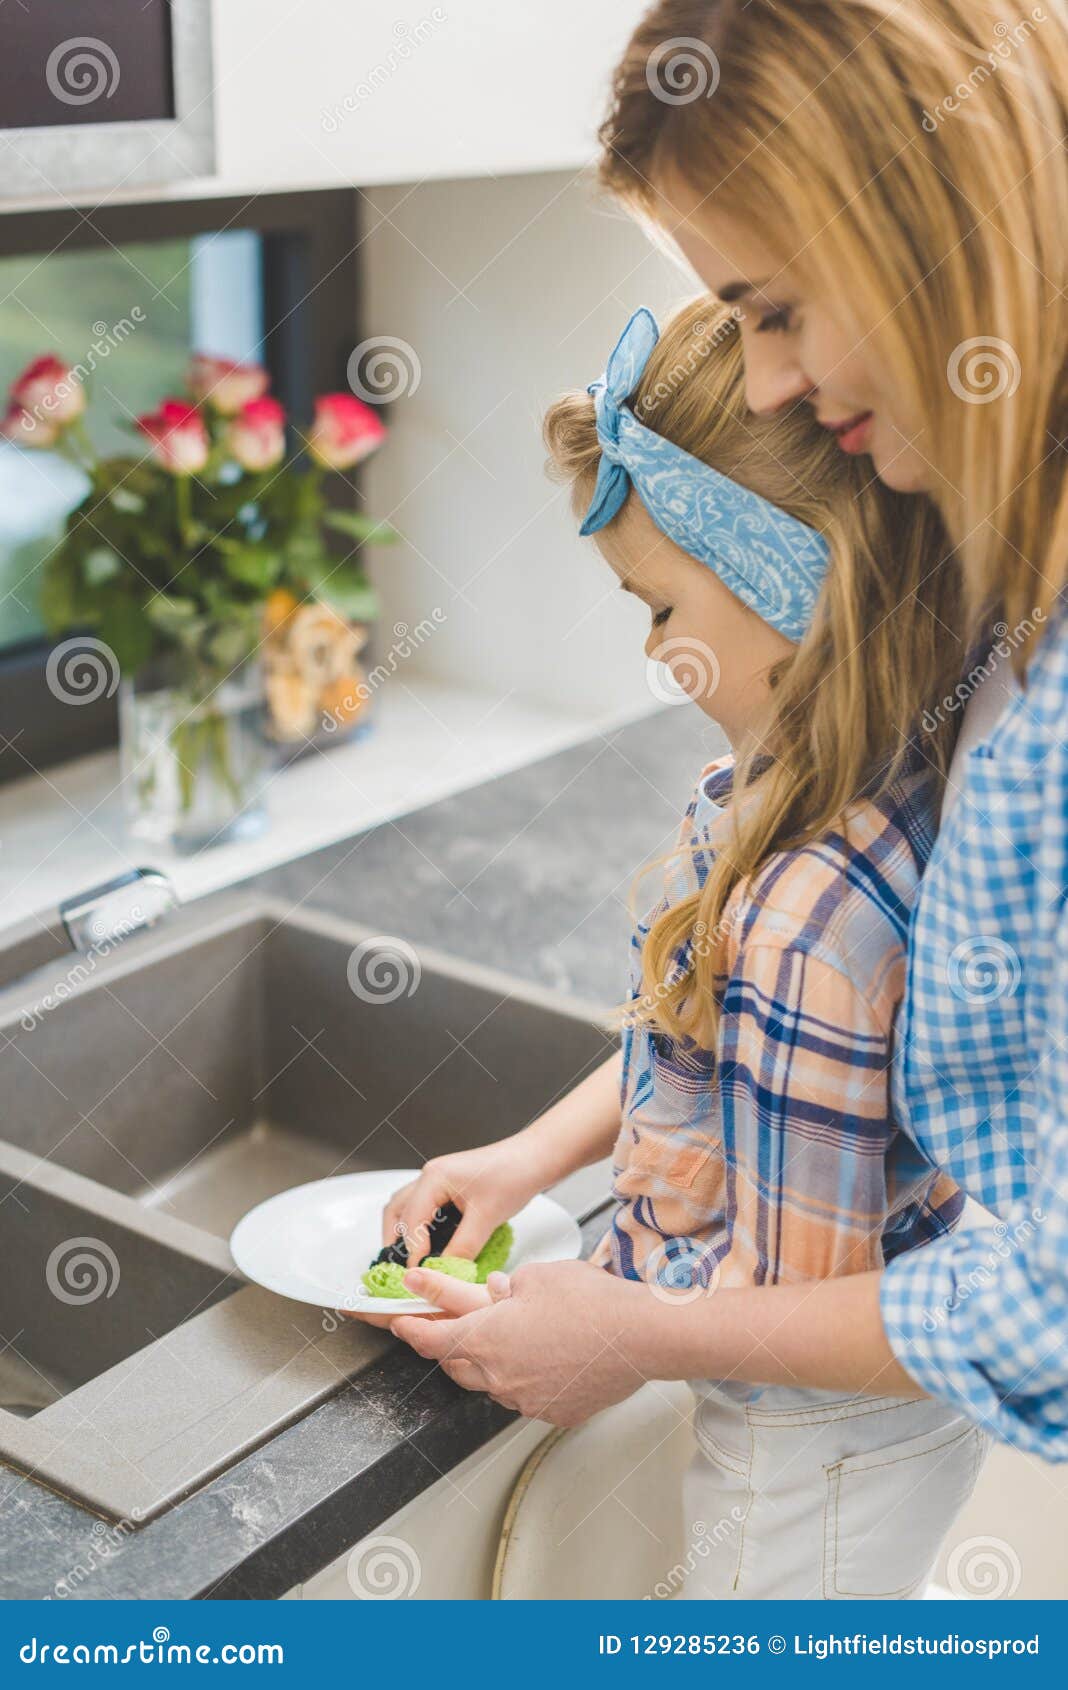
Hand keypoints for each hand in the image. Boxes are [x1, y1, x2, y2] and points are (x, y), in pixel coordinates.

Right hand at [381, 1137, 548, 1265]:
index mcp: (434, 1177)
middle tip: (402, 1267)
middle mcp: (431, 1175)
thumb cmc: (513, 1175)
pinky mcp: (449, 1185)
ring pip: (407, 1206)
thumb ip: (463, 1247)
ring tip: (412, 1258)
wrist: (534, 1158)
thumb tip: (445, 1272)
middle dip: (394, 1240)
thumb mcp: (487, 1217)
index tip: (418, 1273)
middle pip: (396, 1210)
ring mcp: (439, 1178)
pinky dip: (420, 1225)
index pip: (410, 1220)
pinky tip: (431, 1243)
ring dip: (405, 1232)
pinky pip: (424, 1206)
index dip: (412, 1251)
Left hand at [392, 1260, 664, 1425]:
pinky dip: (526, 1376)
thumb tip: (492, 1292)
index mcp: (486, 1338)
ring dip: (492, 1361)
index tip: (400, 1322)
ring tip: (514, 1335)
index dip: (412, 1329)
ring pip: (493, 1382)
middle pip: (458, 1364)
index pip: (433, 1338)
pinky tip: (545, 1357)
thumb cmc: (592, 1303)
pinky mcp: (554, 1411)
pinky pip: (526, 1394)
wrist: (640, 1336)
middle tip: (453, 1324)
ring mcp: (526, 1399)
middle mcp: (500, 1375)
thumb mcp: (537, 1277)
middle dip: (451, 1344)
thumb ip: (504, 1288)